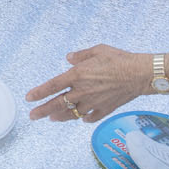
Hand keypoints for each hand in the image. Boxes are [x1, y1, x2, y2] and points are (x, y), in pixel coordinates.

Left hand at [25, 44, 153, 122]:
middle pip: (58, 104)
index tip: (29, 98)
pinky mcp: (105, 109)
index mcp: (77, 75)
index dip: (39, 92)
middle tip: (32, 116)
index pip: (53, 86)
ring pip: (72, 113)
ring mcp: (93, 102)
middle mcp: (82, 91)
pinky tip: (82, 118)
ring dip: (61, 116)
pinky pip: (91, 117)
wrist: (139, 74)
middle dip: (43, 111)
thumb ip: (80, 56)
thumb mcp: (97, 50)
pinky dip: (85, 118)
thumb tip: (69, 58)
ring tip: (52, 118)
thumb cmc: (119, 59)